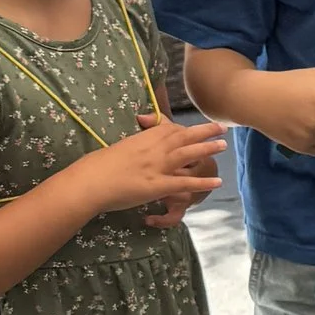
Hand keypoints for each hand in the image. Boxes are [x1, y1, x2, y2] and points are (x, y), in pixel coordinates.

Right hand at [75, 117, 226, 224]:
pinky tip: (216, 182)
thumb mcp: (117, 149)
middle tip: (222, 129)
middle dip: (204, 131)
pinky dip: (202, 182)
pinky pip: (185, 183)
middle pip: (184, 136)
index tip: (194, 128)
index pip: (169, 128)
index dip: (184, 129)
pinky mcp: (158, 186)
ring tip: (223, 147)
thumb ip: (131, 147)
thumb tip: (135, 149)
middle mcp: (153, 149)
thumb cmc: (97, 167)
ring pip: (188, 154)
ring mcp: (157, 167)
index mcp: (142, 138)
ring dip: (208, 149)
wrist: (90, 181)